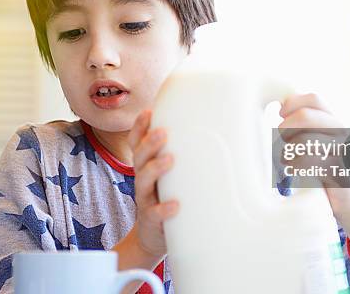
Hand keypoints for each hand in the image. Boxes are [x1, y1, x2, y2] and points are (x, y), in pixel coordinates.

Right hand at [127, 110, 178, 257]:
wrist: (154, 237)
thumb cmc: (167, 197)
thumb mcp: (172, 175)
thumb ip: (183, 155)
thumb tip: (212, 132)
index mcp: (146, 166)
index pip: (137, 143)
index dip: (139, 127)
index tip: (149, 111)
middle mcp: (142, 180)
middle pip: (139, 157)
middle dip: (149, 143)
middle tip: (163, 132)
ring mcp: (145, 200)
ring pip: (143, 181)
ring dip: (155, 168)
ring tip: (169, 159)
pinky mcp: (152, 221)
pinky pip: (154, 214)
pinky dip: (164, 209)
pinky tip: (175, 205)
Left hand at [277, 93, 349, 215]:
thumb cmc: (327, 173)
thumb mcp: (317, 144)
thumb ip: (305, 126)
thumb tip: (281, 109)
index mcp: (336, 123)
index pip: (314, 99)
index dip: (292, 104)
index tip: (281, 116)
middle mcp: (343, 133)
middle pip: (305, 116)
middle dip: (285, 128)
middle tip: (282, 142)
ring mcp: (344, 152)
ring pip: (304, 140)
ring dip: (288, 151)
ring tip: (287, 161)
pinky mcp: (340, 173)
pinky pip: (309, 162)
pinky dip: (295, 166)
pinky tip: (294, 171)